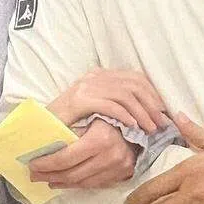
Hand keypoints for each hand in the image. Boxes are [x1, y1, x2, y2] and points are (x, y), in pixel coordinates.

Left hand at [29, 119, 137, 189]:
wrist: (141, 119)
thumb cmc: (109, 113)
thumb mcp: (88, 114)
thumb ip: (67, 129)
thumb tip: (40, 141)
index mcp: (100, 138)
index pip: (66, 158)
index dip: (46, 164)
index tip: (31, 164)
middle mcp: (111, 155)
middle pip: (73, 174)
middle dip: (49, 175)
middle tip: (34, 175)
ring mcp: (119, 167)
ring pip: (83, 182)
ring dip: (62, 182)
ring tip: (47, 179)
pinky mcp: (124, 173)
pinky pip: (95, 183)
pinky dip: (77, 184)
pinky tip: (65, 181)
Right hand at [48, 68, 168, 135]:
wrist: (40, 125)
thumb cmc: (70, 122)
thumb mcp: (97, 109)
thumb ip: (116, 104)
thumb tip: (146, 114)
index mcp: (101, 75)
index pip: (135, 78)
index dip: (153, 94)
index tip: (163, 112)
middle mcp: (95, 76)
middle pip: (134, 84)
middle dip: (152, 104)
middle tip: (161, 123)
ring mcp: (87, 86)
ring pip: (125, 95)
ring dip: (141, 112)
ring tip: (150, 128)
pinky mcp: (80, 99)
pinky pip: (110, 105)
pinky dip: (124, 115)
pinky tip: (132, 127)